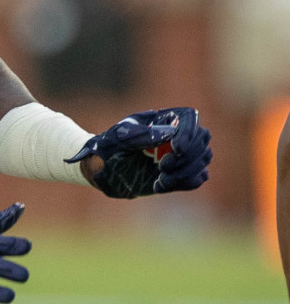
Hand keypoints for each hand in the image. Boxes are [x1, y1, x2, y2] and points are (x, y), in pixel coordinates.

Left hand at [66, 107, 211, 198]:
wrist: (100, 168)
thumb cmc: (108, 145)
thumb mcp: (119, 137)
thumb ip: (142, 135)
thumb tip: (171, 132)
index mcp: (162, 119)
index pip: (190, 118)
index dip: (189, 134)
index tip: (177, 149)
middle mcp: (176, 135)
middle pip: (202, 140)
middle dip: (188, 156)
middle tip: (163, 166)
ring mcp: (179, 155)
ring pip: (203, 159)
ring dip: (186, 171)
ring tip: (161, 178)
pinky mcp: (179, 174)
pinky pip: (197, 178)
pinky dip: (185, 183)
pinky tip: (160, 185)